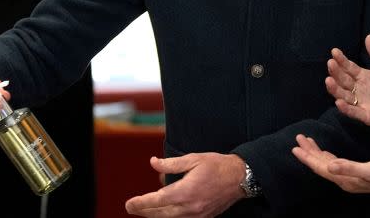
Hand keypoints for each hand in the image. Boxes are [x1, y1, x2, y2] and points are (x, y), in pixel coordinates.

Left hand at [125, 153, 245, 216]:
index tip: (129, 204)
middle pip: (160, 214)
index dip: (141, 203)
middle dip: (144, 211)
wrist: (240, 178)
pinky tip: (164, 212)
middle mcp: (190, 207)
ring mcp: (197, 215)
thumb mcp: (193, 159)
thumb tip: (153, 163)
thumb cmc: (217, 166)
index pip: (157, 201)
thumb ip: (171, 163)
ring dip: (155, 215)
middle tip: (131, 207)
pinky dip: (170, 217)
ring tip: (144, 209)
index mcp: (186, 191)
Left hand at [292, 135, 369, 193]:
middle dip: (309, 152)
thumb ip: (349, 167)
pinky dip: (326, 155)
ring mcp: (351, 176)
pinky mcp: (357, 171)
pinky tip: (325, 152)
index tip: (295, 147)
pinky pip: (335, 163)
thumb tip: (329, 165)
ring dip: (316, 152)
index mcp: (346, 179)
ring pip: (327, 163)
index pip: (320, 167)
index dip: (307, 157)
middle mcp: (345, 179)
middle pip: (321, 165)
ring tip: (307, 142)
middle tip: (299, 138)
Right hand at [326, 34, 369, 136]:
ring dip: (335, 89)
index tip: (334, 51)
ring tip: (328, 80)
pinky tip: (338, 103)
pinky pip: (354, 112)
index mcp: (363, 77)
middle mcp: (358, 89)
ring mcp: (361, 103)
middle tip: (330, 63)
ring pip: (344, 95)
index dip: (342, 60)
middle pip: (343, 80)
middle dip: (336, 72)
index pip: (349, 68)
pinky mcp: (367, 116)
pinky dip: (346, 108)